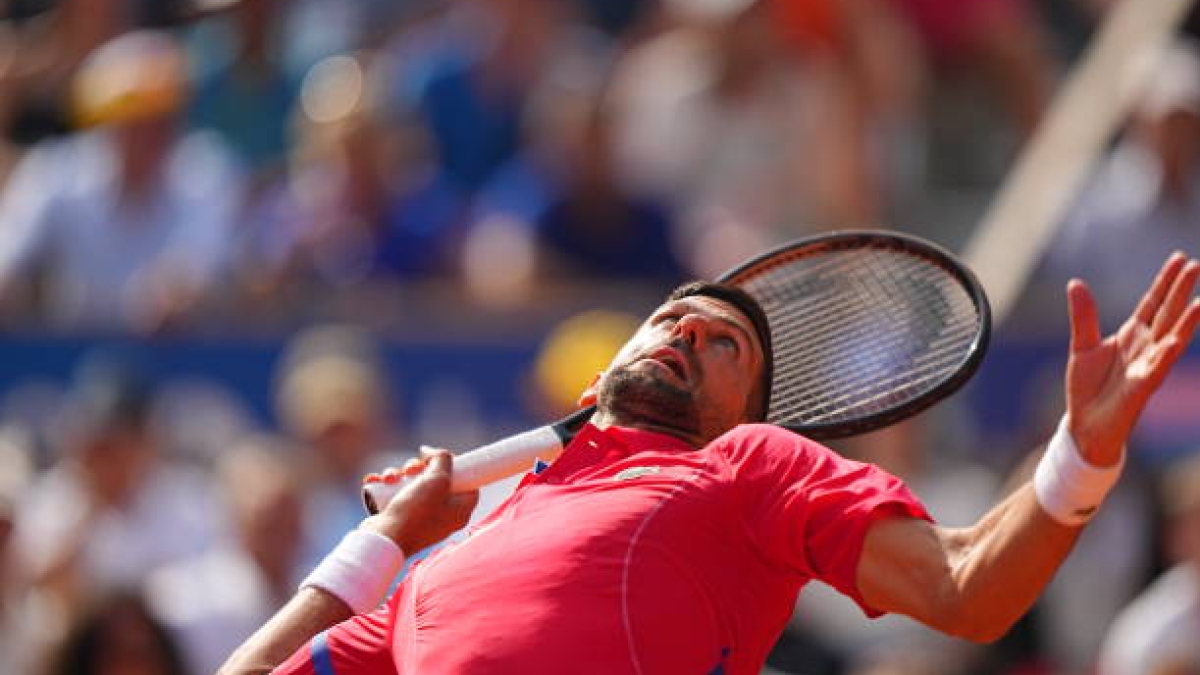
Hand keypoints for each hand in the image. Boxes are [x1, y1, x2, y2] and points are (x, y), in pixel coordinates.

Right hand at [359, 448, 478, 553]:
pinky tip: (375, 481)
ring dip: (397, 475)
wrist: (386, 539)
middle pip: (436, 480)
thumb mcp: (438, 479)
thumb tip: (431, 452)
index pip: (467, 483)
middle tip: (411, 469)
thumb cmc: (417, 512)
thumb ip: (442, 459)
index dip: (456, 467)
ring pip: (412, 484)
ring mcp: (421, 518)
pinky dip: (386, 486)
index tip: (442, 458)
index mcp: (459, 510)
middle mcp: (442, 515)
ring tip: (389, 479)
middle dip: (419, 468)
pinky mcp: (401, 518)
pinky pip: (396, 495)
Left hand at [1065, 253, 1199, 465]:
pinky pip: (1157, 369)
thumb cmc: (1088, 387)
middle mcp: (1145, 347)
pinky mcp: (1142, 387)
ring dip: (1186, 322)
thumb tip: (1075, 283)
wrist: (1084, 424)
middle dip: (1180, 291)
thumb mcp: (1082, 345)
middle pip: (1166, 314)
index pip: (1153, 303)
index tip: (1180, 258)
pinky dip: (1165, 355)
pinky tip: (1175, 342)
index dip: (1165, 282)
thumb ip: (1083, 316)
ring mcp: (1147, 366)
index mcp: (1132, 335)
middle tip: (1196, 265)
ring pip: (1171, 339)